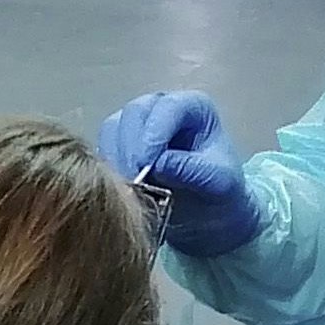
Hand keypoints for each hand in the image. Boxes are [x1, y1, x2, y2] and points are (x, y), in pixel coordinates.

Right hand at [94, 91, 261, 256]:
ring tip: (127, 187)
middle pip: (134, 113)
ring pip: (113, 129)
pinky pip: (103, 148)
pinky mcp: (119, 146)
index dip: (153, 132)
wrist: (210, 217)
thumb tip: (158, 163)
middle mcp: (161, 108)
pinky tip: (119, 187)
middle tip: (133, 179)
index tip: (146, 164)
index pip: (167, 107)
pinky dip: (108, 167)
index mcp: (192, 107)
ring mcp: (138, 126)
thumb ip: (193, 170)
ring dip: (116, 158)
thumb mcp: (218, 183)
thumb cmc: (220, 194)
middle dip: (131, 146)